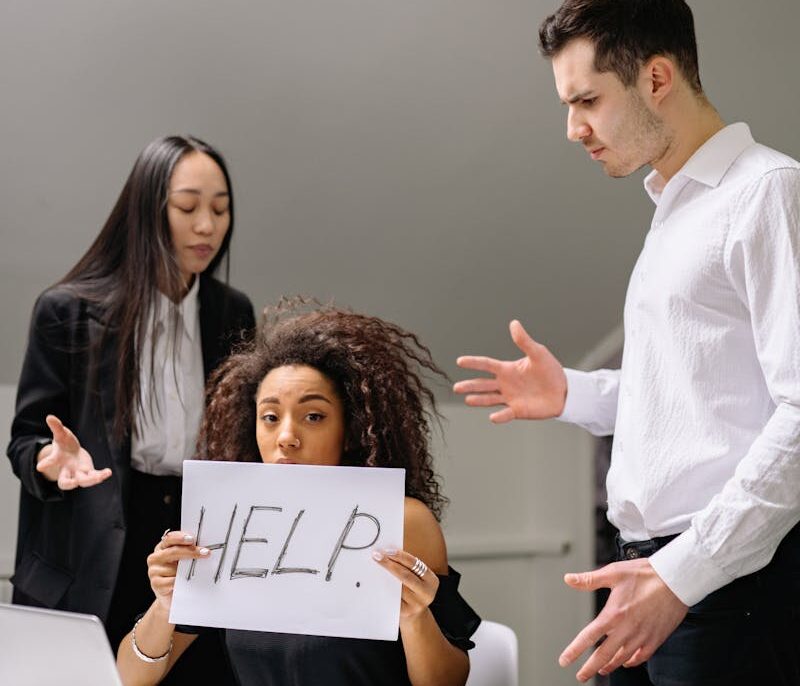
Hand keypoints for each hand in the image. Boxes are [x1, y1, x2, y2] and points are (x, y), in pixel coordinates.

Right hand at [36, 414, 112, 488]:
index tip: (40, 467)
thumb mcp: (61, 435)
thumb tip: (49, 416)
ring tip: (100, 477)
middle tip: (74, 483)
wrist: (72, 454)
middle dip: (69, 483)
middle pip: (64, 482)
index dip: (46, 463)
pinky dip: (101, 475)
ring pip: (82, 481)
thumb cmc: (64, 444)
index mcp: (58, 460)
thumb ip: (56, 427)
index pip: (51, 462)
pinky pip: (94, 476)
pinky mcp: (89, 472)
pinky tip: (108, 472)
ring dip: (91, 480)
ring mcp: (78, 473)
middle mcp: (67, 470)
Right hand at [147, 530, 209, 611]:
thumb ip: (188, 551)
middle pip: (173, 551)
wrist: (172, 595)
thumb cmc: (180, 574)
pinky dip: (180, 582)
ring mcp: (153, 571)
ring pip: (174, 568)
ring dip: (186, 570)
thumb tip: (203, 547)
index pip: (170, 538)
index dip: (181, 538)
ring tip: (194, 573)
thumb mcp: (183, 560)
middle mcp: (155, 557)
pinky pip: (172, 581)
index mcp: (162, 547)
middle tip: (205, 552)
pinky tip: (185, 583)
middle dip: (191, 551)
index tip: (192, 539)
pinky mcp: (155, 583)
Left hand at [372, 549, 438, 621]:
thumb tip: (388, 552)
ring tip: (375, 566)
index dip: (400, 556)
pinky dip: (384, 588)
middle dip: (389, 564)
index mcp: (432, 580)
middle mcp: (427, 593)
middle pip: (405, 576)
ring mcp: (417, 605)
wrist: (415, 615)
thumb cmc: (413, 589)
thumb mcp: (417, 577)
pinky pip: (393, 598)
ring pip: (398, 587)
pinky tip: (376, 582)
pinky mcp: (406, 612)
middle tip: (376, 556)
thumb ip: (407, 567)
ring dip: (384, 576)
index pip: (414, 564)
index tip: (386, 550)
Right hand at [453, 320, 566, 422]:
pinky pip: (506, 414)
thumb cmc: (550, 371)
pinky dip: (499, 416)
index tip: (460, 361)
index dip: (473, 363)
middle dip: (470, 385)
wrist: (564, 391)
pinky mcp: (517, 410)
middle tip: (457, 387)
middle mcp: (505, 384)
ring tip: (467, 400)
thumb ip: (524, 341)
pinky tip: (492, 417)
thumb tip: (514, 323)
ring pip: (489, 399)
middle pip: (482, 384)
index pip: (486, 365)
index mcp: (507, 369)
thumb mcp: (538, 353)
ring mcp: (510, 398)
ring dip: (478, 400)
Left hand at [559, 559, 687, 681]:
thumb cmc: (645, 574)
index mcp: (613, 614)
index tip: (565, 661)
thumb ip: (589, 580)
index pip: (588, 637)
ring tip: (601, 669)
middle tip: (580, 676)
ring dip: (609, 666)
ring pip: (622, 658)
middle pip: (604, 655)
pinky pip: (642, 657)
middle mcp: (626, 629)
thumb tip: (569, 579)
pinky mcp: (656, 638)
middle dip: (590, 668)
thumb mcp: (613, 572)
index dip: (574, 651)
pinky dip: (631, 661)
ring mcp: (642, 636)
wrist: (676, 580)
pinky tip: (626, 661)